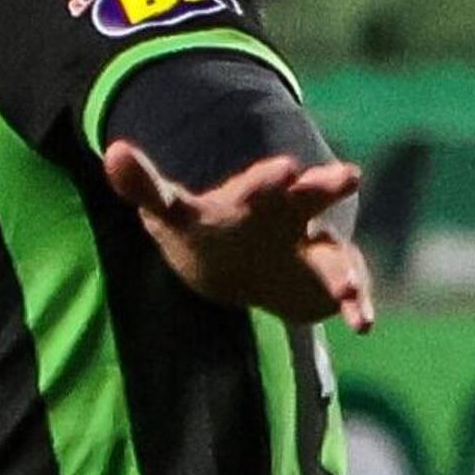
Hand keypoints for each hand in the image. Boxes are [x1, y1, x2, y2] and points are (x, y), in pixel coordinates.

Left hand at [101, 141, 375, 331]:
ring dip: (342, 270)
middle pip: (312, 196)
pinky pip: (347, 288)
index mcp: (254, 196)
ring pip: (333, 253)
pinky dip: (356, 303)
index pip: (261, 183)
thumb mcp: (172, 212)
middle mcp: (292, 213)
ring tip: (345, 291)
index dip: (271, 178)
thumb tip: (113, 151)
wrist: (237, 260)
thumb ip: (146, 186)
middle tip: (348, 177)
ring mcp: (315, 246)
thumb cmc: (206, 229)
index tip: (286, 168)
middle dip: (327, 187)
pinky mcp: (328, 278)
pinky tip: (361, 323)